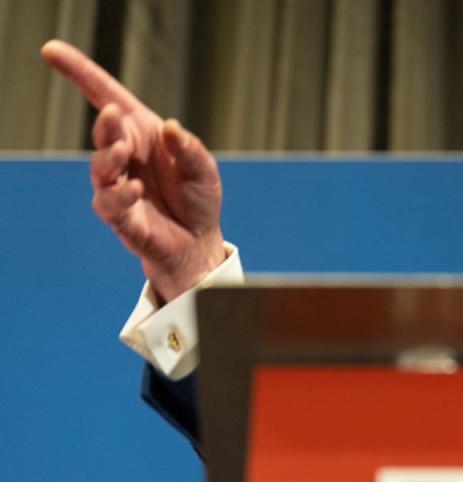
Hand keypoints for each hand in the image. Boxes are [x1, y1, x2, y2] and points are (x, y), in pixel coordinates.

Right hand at [41, 40, 225, 302]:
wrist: (198, 241)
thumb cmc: (197, 198)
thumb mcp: (204, 170)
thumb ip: (191, 150)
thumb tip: (172, 129)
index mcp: (143, 134)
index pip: (107, 97)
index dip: (80, 73)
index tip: (51, 51)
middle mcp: (125, 155)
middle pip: (104, 131)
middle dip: (106, 124)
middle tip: (114, 116)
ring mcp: (118, 184)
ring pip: (100, 167)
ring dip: (109, 157)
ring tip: (124, 153)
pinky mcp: (119, 215)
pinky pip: (109, 202)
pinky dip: (119, 194)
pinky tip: (134, 189)